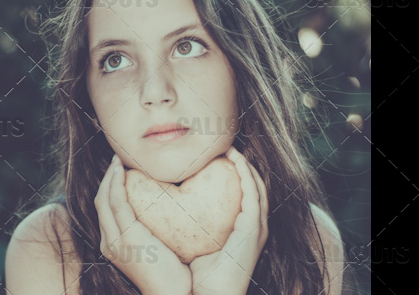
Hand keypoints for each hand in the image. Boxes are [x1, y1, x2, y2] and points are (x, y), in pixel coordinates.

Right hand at [95, 154, 191, 294]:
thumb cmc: (173, 276)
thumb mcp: (157, 251)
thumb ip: (152, 232)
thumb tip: (165, 212)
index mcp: (114, 245)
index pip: (106, 210)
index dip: (110, 188)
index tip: (120, 170)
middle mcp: (109, 242)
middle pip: (101, 201)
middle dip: (107, 178)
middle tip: (117, 159)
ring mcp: (115, 241)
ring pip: (105, 199)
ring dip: (111, 176)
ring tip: (119, 160)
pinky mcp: (127, 237)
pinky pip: (117, 203)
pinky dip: (117, 184)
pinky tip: (123, 170)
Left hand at [189, 146, 268, 294]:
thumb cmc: (192, 273)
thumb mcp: (188, 242)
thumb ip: (183, 223)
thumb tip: (162, 203)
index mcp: (238, 229)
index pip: (240, 195)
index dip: (232, 174)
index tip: (214, 156)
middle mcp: (251, 226)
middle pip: (252, 186)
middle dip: (241, 164)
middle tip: (223, 144)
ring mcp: (255, 226)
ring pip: (256, 184)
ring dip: (245, 163)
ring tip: (230, 145)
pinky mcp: (253, 227)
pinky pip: (253, 192)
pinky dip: (247, 172)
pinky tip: (235, 157)